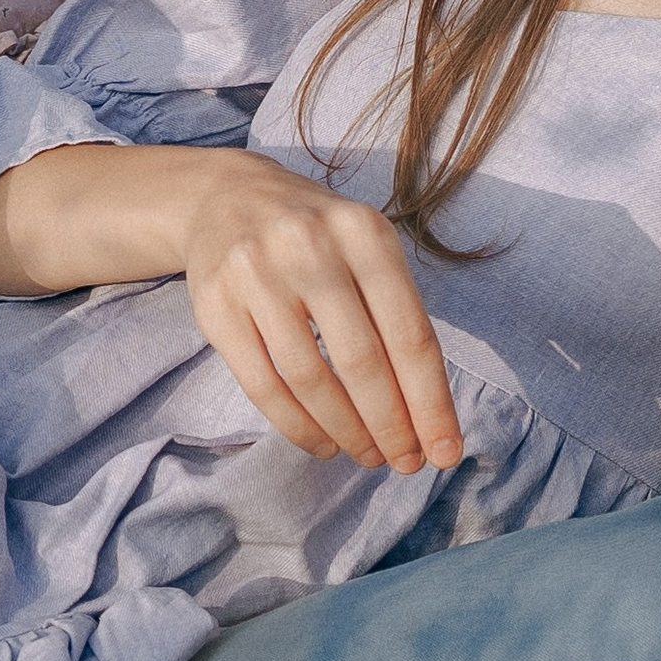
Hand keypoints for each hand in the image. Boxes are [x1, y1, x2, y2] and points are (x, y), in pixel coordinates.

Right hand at [178, 151, 462, 473]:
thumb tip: (427, 417)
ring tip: (367, 455)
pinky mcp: (215, 304)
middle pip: (362, 362)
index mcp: (365, 233)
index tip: (445, 452)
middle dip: (390, 426)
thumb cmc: (317, 239)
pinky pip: (263, 385)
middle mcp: (311, 246)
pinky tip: (323, 444)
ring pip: (310, 380)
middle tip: (404, 463)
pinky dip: (298, 427)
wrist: (227, 198)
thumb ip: (397, 319)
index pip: (410, 335)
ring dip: (346, 431)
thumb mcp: (366, 251)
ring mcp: (257, 274)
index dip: (430, 403)